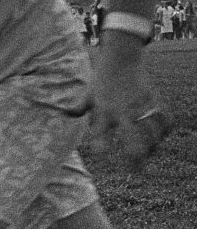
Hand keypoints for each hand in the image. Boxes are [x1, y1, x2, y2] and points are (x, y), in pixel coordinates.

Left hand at [88, 47, 171, 171]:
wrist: (121, 58)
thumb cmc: (102, 79)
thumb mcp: (88, 94)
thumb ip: (77, 108)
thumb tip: (62, 114)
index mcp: (104, 111)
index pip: (100, 133)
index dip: (100, 145)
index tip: (101, 154)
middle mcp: (123, 111)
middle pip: (133, 139)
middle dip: (134, 156)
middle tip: (134, 170)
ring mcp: (141, 107)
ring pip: (152, 134)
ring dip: (151, 148)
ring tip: (147, 156)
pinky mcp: (156, 101)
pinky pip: (165, 121)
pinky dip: (164, 132)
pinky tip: (160, 138)